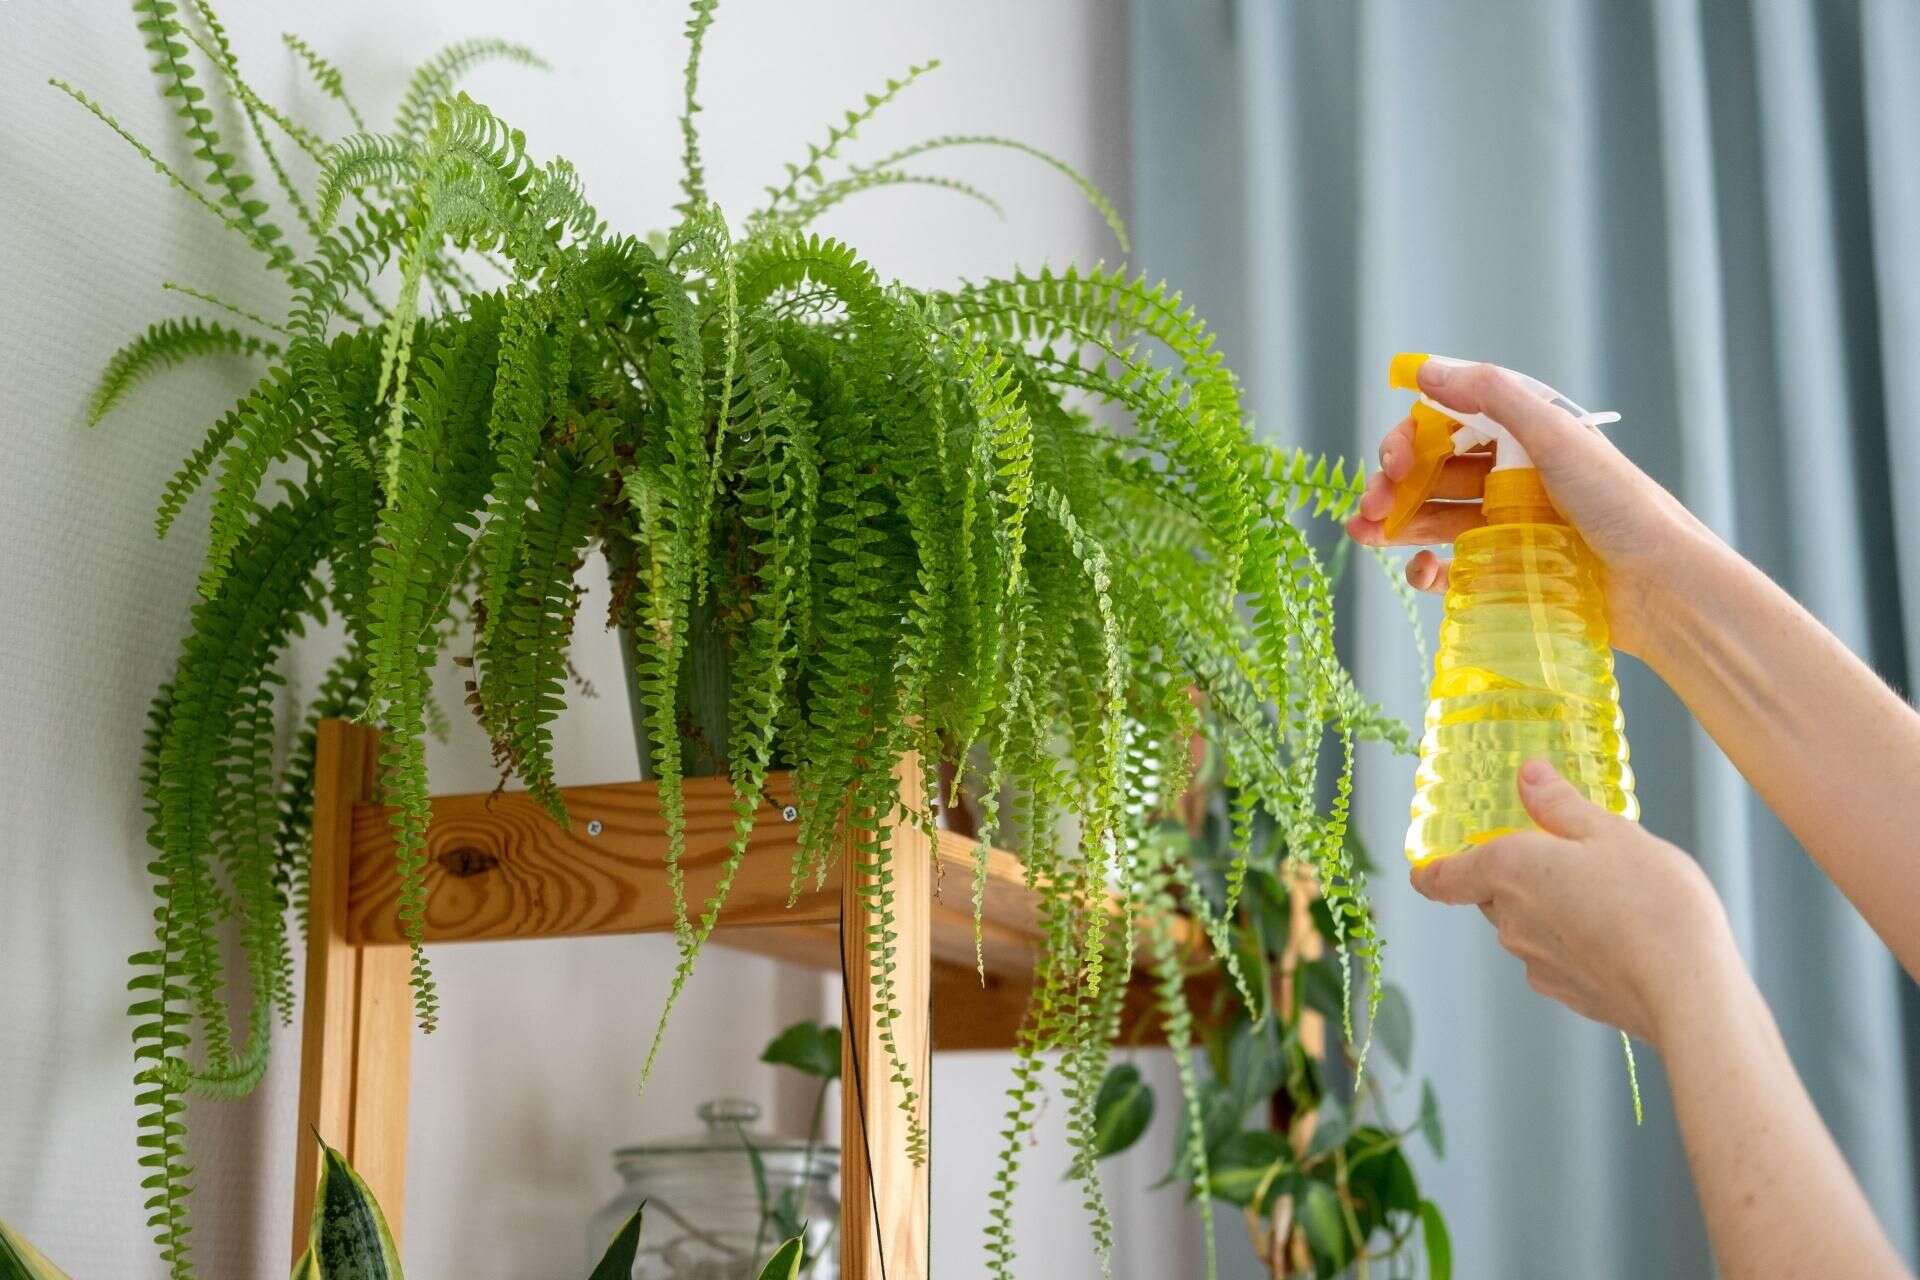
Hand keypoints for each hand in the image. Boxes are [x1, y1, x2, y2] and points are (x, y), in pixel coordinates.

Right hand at [1344, 360, 1711, 656]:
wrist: (1662, 586)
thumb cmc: (1620, 505)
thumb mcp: (1557, 436)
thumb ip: (1492, 395)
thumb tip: (1424, 369)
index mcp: (1525, 437)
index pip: (1448, 426)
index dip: (1411, 439)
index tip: (1393, 462)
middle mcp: (1513, 476)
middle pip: (1434, 472)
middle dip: (1394, 484)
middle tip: (1371, 506)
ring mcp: (1508, 526)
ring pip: (1434, 516)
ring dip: (1396, 521)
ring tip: (1366, 535)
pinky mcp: (1508, 573)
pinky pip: (1452, 567)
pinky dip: (1426, 568)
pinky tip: (1418, 570)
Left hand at [1409, 760, 1739, 1047]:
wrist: (1688, 991)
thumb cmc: (1652, 902)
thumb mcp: (1611, 832)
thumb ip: (1561, 805)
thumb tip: (1527, 776)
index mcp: (1507, 872)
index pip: (1443, 878)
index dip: (1432, 871)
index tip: (1428, 867)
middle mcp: (1509, 921)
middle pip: (1491, 894)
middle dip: (1516, 876)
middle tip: (1559, 856)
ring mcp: (1536, 963)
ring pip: (1526, 925)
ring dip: (1550, 907)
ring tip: (1606, 892)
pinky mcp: (1567, 994)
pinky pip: (1556, 956)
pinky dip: (1575, 940)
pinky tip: (1620, 932)